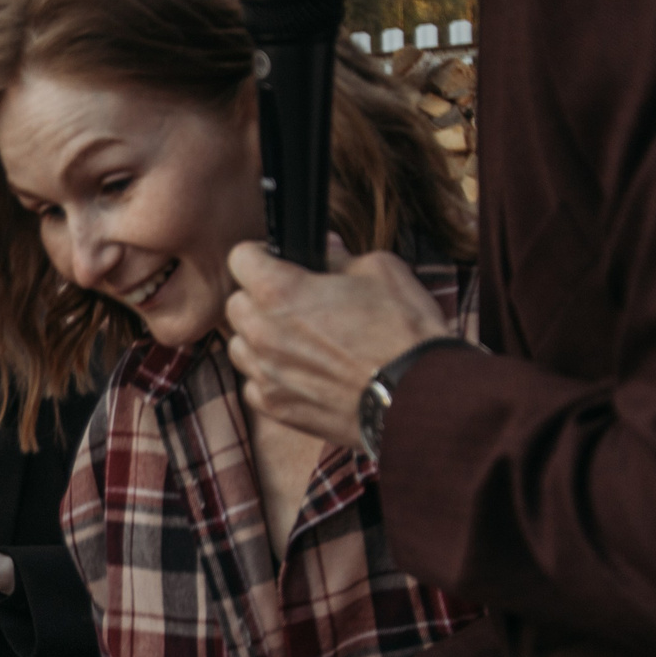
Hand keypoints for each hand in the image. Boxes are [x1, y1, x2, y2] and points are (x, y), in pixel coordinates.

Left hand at [223, 240, 450, 451]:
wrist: (419, 396)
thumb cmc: (403, 331)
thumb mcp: (379, 271)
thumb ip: (340, 257)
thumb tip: (325, 249)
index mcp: (280, 291)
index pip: (240, 258)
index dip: (259, 255)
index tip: (275, 260)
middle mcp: (263, 333)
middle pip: (235, 305)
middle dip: (257, 297)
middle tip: (292, 301)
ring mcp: (266, 373)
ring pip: (239, 346)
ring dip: (259, 339)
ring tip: (296, 339)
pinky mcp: (275, 407)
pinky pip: (254, 384)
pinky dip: (270, 376)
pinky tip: (300, 371)